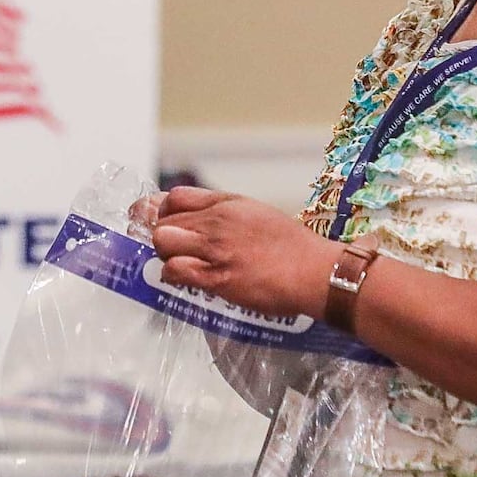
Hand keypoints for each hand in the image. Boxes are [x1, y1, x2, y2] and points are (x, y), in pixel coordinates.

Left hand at [151, 187, 334, 317]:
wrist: (313, 271)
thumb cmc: (291, 246)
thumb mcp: (255, 212)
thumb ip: (223, 211)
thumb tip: (196, 216)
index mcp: (226, 204)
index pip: (175, 197)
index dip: (165, 211)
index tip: (167, 223)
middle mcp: (217, 222)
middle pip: (163, 220)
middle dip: (164, 235)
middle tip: (177, 250)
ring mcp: (215, 249)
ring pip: (162, 242)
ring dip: (166, 255)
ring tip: (182, 263)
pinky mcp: (216, 277)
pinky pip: (174, 270)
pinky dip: (173, 274)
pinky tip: (186, 278)